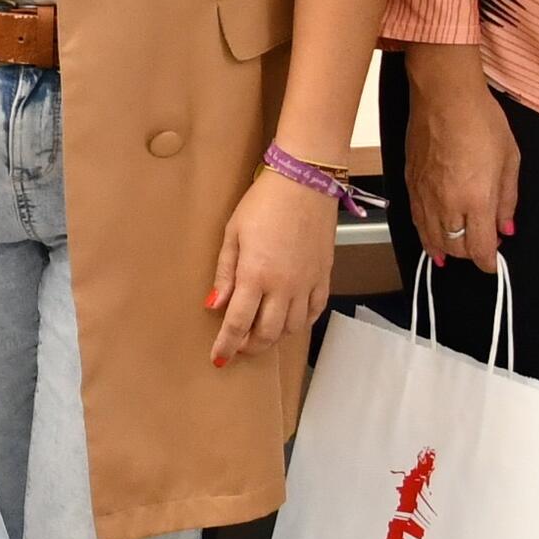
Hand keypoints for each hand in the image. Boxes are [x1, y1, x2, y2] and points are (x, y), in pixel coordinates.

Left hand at [207, 164, 335, 366]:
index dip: (227, 345)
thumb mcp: (233, 233)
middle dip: (250, 346)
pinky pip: (315, 311)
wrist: (304, 181)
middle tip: (239, 346)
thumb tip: (215, 305)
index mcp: (255, 275)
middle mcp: (283, 286)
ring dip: (274, 337)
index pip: (238, 323)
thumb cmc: (263, 202)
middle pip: (267, 334)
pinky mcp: (324, 276)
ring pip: (292, 328)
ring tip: (261, 331)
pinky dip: (301, 323)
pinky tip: (289, 319)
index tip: (219, 358)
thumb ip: (225, 272)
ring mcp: (307, 283)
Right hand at [402, 42, 515, 271]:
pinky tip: (432, 240)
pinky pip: (417, 222)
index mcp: (477, 200)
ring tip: (455, 254)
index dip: (489, 262)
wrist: (444, 96)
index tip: (495, 260)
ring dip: (447, 250)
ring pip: (433, 240)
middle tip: (482, 245)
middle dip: (471, 254)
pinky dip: (426, 236)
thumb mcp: (510, 160)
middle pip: (457, 249)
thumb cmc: (482, 121)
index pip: (481, 249)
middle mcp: (448, 205)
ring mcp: (425, 196)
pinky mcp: (410, 185)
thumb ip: (508, 200)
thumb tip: (507, 228)